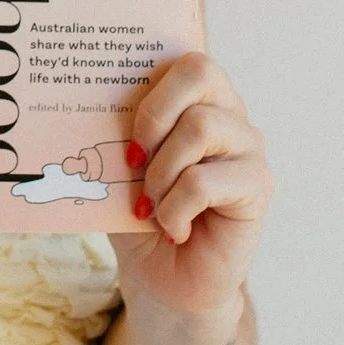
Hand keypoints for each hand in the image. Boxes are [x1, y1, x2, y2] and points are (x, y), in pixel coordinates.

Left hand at [115, 53, 271, 335]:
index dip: (147, 88)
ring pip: (201, 126)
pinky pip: (205, 180)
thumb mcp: (118, 171)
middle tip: (132, 159)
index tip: (123, 132)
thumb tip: (85, 104)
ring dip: (161, 171)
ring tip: (150, 205)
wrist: (167, 285)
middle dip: (153, 114)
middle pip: (200, 71)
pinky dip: (175, 208)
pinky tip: (172, 229)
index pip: (184, 58)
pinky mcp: (258, 186)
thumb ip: (116, 134)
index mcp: (197, 100)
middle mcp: (230, 114)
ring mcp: (248, 148)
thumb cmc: (143, 221)